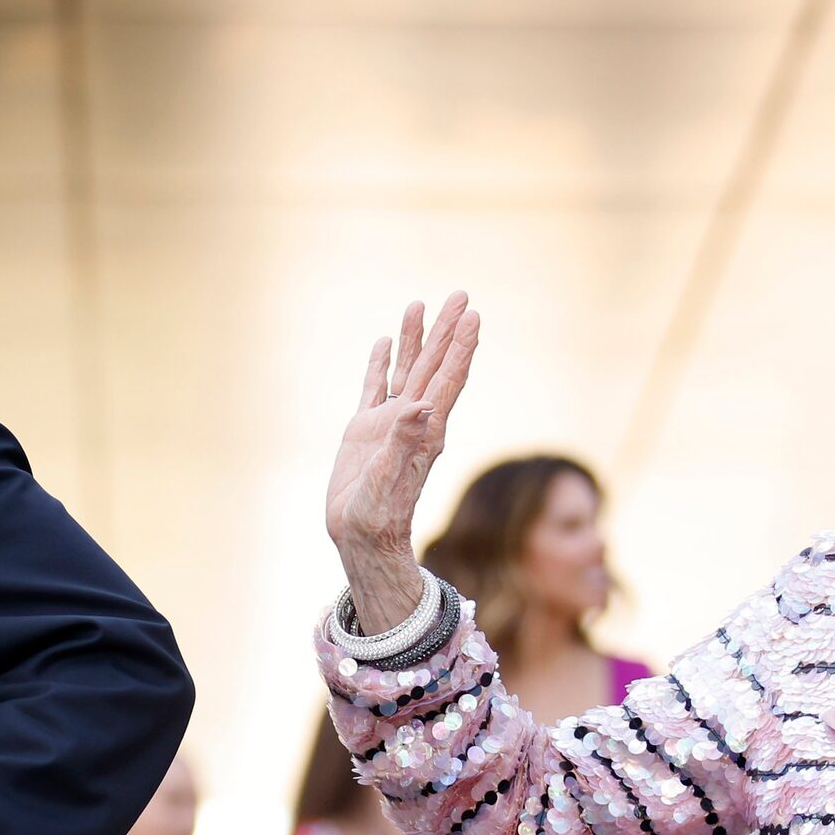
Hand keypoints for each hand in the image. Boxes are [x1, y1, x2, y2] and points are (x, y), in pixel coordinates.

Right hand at [324, 294, 481, 628]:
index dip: (461, 347)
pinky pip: (375, 387)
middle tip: (460, 295)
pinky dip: (380, 364)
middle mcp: (412, 421)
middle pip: (433, 366)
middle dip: (446, 331)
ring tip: (418, 305)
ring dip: (415, 339)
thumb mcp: (389, 480)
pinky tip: (385, 342)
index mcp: (424, 430)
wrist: (362, 538)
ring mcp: (389, 424)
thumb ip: (403, 441)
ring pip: (406, 371)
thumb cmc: (377, 517)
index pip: (448, 379)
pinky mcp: (365, 431)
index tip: (472, 315)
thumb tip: (422, 406)